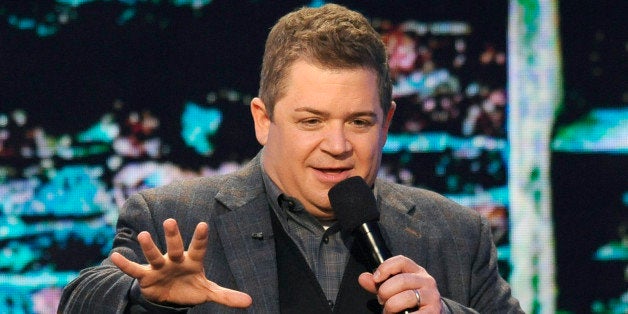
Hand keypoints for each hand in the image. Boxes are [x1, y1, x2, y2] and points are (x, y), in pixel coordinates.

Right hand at [111, 218, 252, 307]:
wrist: (170, 296)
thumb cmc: (191, 287)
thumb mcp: (209, 292)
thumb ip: (226, 296)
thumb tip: (250, 302)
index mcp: (192, 261)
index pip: (198, 248)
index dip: (200, 238)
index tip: (204, 225)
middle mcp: (175, 260)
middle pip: (175, 247)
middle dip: (173, 236)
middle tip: (170, 221)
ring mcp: (160, 266)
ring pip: (154, 255)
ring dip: (149, 247)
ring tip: (143, 235)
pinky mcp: (146, 277)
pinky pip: (135, 270)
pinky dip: (125, 265)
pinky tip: (114, 256)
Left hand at [358, 255, 440, 313]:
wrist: (432, 313)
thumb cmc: (409, 300)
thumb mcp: (395, 289)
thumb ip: (379, 284)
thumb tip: (363, 278)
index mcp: (416, 271)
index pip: (401, 261)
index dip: (386, 267)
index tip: (376, 278)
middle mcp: (427, 281)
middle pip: (401, 280)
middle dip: (385, 292)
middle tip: (382, 301)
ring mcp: (432, 296)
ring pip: (406, 297)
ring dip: (392, 307)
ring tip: (389, 311)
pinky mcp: (434, 311)